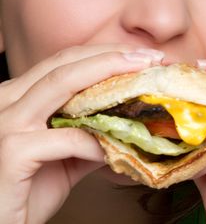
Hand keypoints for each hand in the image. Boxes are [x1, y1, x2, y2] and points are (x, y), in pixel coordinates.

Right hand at [0, 44, 161, 223]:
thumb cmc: (27, 190)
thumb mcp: (66, 155)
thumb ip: (92, 133)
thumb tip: (132, 121)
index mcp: (19, 95)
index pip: (67, 61)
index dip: (107, 54)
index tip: (146, 56)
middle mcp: (7, 100)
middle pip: (66, 64)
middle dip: (114, 57)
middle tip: (153, 58)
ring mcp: (6, 123)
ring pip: (61, 84)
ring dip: (109, 78)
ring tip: (143, 81)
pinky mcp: (10, 151)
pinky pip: (65, 138)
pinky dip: (95, 140)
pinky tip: (116, 147)